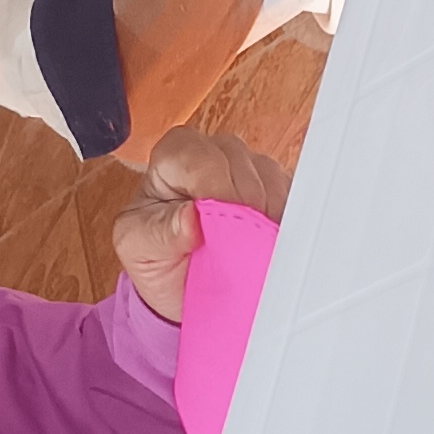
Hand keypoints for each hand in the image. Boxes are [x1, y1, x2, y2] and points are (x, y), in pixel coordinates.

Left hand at [111, 125, 291, 322]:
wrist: (181, 282)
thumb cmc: (156, 255)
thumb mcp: (141, 247)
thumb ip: (162, 232)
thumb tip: (191, 218)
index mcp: (175, 155)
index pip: (204, 160)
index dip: (217, 195)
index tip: (219, 229)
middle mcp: (214, 151)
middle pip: (243, 166)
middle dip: (242, 211)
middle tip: (235, 247)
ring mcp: (249, 166)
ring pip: (272, 180)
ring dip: (265, 219)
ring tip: (248, 249)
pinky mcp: (277, 186)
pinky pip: (292, 195)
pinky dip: (283, 223)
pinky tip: (267, 243)